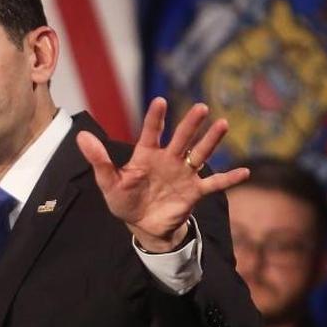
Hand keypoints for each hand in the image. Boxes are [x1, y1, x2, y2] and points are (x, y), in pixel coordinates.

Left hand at [76, 98, 248, 251]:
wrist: (143, 226)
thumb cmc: (124, 200)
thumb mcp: (108, 182)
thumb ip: (98, 160)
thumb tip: (81, 136)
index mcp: (147, 155)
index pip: (151, 132)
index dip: (156, 118)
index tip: (160, 101)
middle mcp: (168, 159)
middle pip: (182, 138)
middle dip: (191, 124)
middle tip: (201, 107)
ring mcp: (183, 174)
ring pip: (200, 154)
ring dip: (211, 141)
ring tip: (223, 124)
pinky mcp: (194, 191)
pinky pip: (214, 184)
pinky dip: (229, 179)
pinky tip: (245, 173)